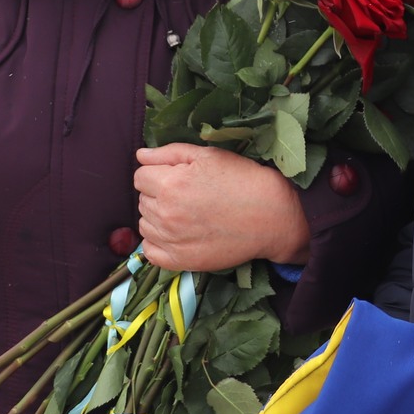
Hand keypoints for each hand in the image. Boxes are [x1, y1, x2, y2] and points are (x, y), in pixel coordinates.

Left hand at [133, 144, 310, 269]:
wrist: (272, 217)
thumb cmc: (243, 180)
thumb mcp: (209, 156)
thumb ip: (169, 153)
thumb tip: (140, 155)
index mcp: (170, 184)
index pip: (140, 176)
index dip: (158, 173)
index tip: (177, 177)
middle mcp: (165, 213)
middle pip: (142, 200)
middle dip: (158, 194)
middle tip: (187, 195)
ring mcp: (170, 240)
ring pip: (144, 223)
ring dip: (157, 217)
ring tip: (186, 214)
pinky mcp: (179, 261)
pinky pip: (149, 251)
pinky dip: (158, 242)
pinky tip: (177, 234)